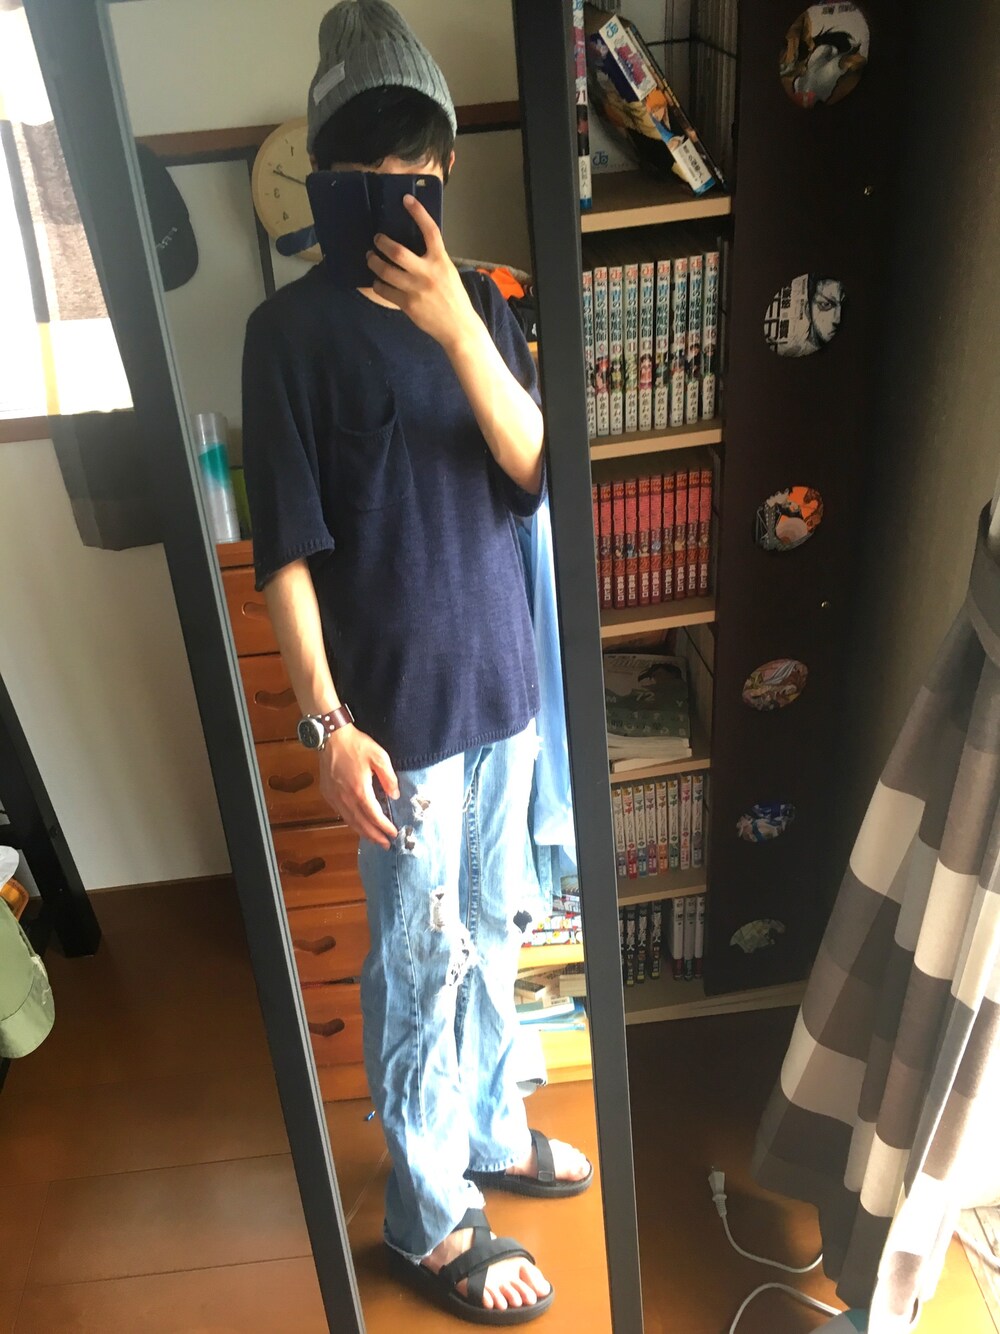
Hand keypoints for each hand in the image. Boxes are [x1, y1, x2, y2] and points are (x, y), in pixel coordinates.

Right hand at [319, 725, 399, 849]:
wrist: (331, 737)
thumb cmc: (356, 745)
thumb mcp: (379, 757)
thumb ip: (389, 778)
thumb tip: (394, 796)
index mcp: (360, 790)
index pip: (375, 816)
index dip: (385, 827)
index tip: (394, 834)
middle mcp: (346, 798)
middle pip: (362, 824)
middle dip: (375, 836)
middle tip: (386, 845)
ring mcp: (335, 797)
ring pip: (350, 821)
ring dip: (363, 832)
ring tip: (374, 839)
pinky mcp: (328, 794)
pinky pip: (341, 814)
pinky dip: (351, 822)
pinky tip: (357, 824)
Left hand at [366, 195, 477, 350]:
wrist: (458, 327)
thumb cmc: (454, 298)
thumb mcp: (448, 272)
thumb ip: (434, 259)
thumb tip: (415, 246)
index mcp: (441, 261)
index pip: (430, 231)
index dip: (418, 213)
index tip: (406, 199)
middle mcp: (428, 272)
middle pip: (397, 252)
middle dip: (381, 243)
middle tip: (376, 240)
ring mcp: (416, 289)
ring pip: (386, 271)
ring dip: (374, 262)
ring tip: (370, 258)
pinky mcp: (408, 304)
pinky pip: (385, 290)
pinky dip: (378, 284)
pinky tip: (378, 281)